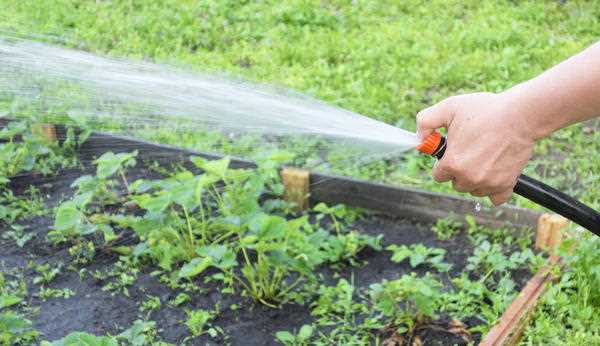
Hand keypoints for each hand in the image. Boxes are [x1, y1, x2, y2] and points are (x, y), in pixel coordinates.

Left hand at [416, 92, 535, 204]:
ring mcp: (488, 183)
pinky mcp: (506, 184)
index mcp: (452, 163)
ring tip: (484, 157)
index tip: (452, 152)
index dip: (444, 162)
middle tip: (470, 151)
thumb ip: (426, 122)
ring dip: (475, 179)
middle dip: (459, 170)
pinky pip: (495, 199)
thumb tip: (419, 139)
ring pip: (474, 190)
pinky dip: (494, 190)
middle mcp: (469, 178)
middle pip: (456, 183)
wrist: (520, 115)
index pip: (438, 175)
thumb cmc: (485, 110)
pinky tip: (494, 175)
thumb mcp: (448, 108)